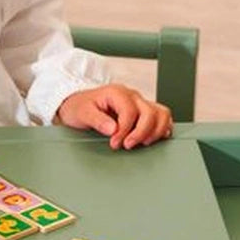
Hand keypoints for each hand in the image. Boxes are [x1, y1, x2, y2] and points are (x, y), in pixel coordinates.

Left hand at [57, 85, 172, 149]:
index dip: (125, 130)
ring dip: (155, 131)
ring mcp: (140, 103)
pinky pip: (162, 117)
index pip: (130, 112)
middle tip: (127, 145)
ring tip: (142, 143)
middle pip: (150, 113)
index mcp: (117, 93)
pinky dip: (162, 128)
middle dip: (140, 133)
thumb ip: (97, 120)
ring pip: (161, 113)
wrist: (77, 104)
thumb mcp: (82, 112)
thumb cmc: (79, 107)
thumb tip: (113, 129)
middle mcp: (132, 96)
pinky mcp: (143, 111)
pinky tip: (152, 138)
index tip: (115, 143)